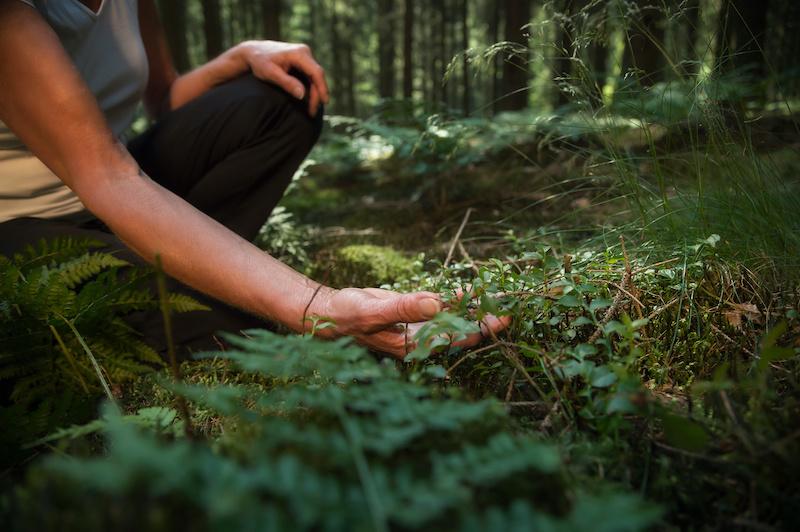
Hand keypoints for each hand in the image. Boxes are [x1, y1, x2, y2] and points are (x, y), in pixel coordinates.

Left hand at [238, 40, 328, 115]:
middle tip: (313, 112)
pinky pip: (310, 75)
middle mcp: (304, 52)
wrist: (252, 51)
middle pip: (317, 76)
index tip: (324, 102)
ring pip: (314, 77)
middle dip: (317, 94)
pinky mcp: (302, 60)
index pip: (316, 72)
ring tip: (311, 109)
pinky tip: (308, 99)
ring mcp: (304, 55)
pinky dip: (310, 87)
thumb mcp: (271, 73)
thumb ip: (287, 83)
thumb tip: (302, 95)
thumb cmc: (259, 62)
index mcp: (299, 53)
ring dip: (314, 92)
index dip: (322, 88)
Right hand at [308, 287, 509, 358]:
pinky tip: (472, 291)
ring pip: (455, 321)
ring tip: (499, 298)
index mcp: (414, 345)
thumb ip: (404, 308)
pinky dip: (457, 301)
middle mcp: (421, 340)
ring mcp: (419, 328)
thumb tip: (437, 303)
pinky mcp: (415, 316)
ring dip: (475, 310)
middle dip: (486, 321)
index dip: (481, 328)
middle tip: (511, 306)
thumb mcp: (373, 311)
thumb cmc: (347, 316)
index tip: (502, 316)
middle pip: (462, 333)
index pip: (457, 340)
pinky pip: (443, 310)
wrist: (330, 313)